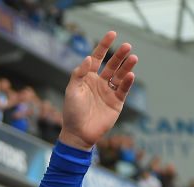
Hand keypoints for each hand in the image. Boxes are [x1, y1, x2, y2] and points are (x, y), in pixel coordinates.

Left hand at [59, 31, 137, 149]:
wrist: (78, 134)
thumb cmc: (72, 112)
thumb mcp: (72, 91)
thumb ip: (79, 74)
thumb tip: (88, 58)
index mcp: (87, 78)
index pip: (97, 58)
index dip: (104, 46)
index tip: (112, 34)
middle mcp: (99, 82)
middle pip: (112, 65)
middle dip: (119, 55)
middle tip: (126, 46)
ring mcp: (108, 92)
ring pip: (120, 75)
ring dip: (126, 67)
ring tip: (133, 58)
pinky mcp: (116, 102)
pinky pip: (123, 89)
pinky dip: (127, 82)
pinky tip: (130, 75)